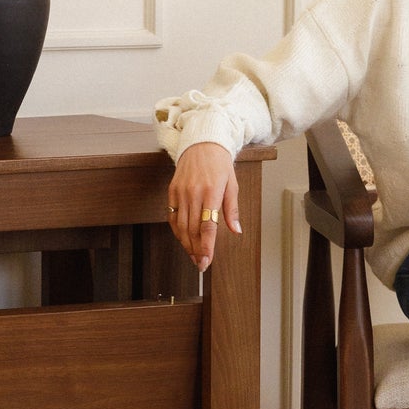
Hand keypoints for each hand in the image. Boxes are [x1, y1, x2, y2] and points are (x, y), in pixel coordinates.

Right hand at [168, 142, 240, 270]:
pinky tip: (184, 240)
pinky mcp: (172, 191)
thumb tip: (236, 231)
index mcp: (211, 191)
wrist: (201, 144)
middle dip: (196, 250)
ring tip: (194, 256)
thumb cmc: (220, 165)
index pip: (207, 226)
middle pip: (192, 229)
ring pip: (181, 226)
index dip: (206, 246)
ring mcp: (180, 192)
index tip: (207, 261)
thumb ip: (232, 209)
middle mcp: (193, 192)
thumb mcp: (232, 184)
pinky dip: (177, 232)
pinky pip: (172, 217)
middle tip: (201, 264)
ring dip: (186, 244)